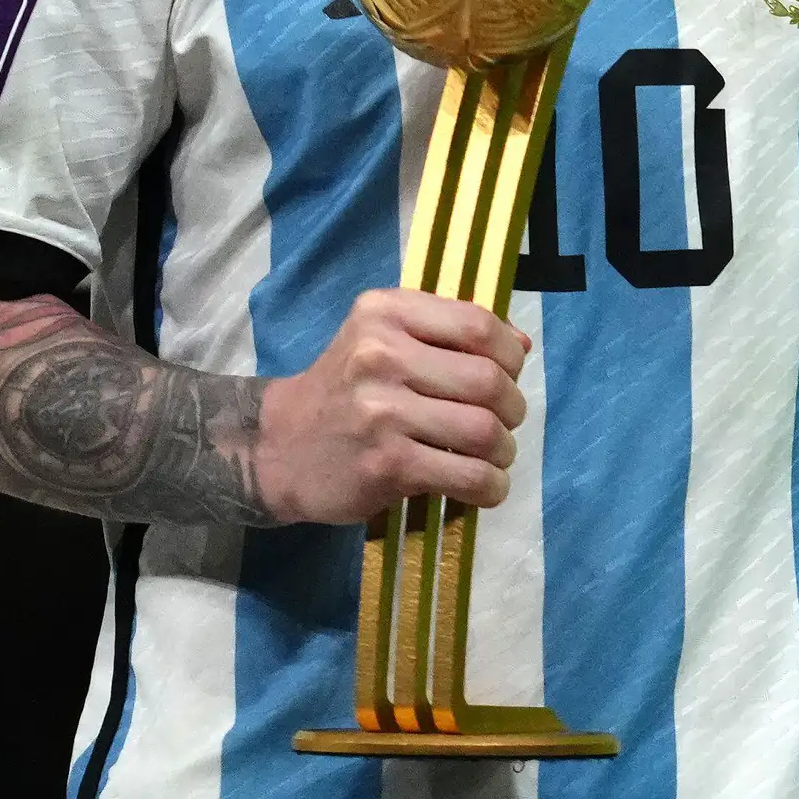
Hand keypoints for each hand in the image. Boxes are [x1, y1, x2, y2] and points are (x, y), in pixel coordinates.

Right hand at [252, 289, 530, 524]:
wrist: (277, 447)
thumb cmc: (345, 388)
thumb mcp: (384, 337)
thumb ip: (449, 333)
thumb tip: (522, 345)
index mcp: (385, 313)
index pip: (477, 325)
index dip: (509, 354)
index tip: (509, 373)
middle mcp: (381, 355)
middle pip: (488, 380)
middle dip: (512, 407)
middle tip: (506, 422)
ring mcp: (382, 412)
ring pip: (482, 430)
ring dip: (504, 449)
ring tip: (495, 455)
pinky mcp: (385, 464)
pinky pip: (466, 475)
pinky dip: (490, 485)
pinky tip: (485, 485)